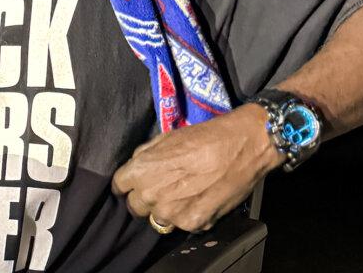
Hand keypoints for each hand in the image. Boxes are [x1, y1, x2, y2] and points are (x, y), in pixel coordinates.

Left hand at [111, 104, 283, 231]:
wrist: (243, 146)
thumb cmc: (204, 137)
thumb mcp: (166, 138)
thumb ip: (145, 155)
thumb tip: (136, 166)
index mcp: (141, 170)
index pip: (119, 186)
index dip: (127, 184)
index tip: (135, 183)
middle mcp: (152, 195)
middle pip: (135, 207)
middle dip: (145, 198)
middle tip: (162, 188)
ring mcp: (172, 213)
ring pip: (157, 219)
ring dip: (165, 210)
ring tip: (183, 195)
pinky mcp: (193, 223)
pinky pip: (181, 224)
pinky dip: (188, 215)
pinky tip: (199, 199)